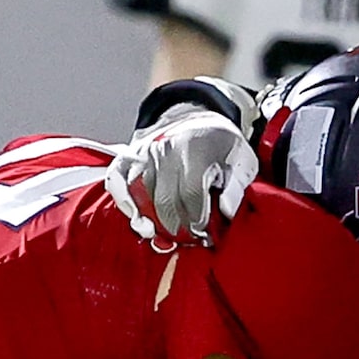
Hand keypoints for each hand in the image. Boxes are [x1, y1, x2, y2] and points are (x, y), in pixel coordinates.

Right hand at [104, 87, 258, 243]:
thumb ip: (236, 187)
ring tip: (167, 237)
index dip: (198, 220)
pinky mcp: (129, 156)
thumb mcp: (241, 160)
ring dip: (153, 222)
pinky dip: (125, 203)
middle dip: (177, 228)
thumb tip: (226, 211)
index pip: (191, 194)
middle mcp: (165, 149)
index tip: (205, 236)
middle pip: (164, 200)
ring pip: (141, 195)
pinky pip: (117, 182)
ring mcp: (144, 152)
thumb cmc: (220, 144)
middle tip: (188, 240)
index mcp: (196, 148)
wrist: (194, 118)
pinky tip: (138, 220)